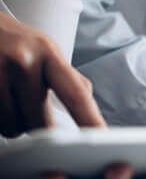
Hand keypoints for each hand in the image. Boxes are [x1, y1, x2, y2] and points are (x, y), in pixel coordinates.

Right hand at [0, 12, 104, 136]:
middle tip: (27, 103)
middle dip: (37, 123)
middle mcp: (23, 61)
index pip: (76, 95)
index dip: (91, 120)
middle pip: (42, 123)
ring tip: (7, 97)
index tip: (102, 138)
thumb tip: (90, 106)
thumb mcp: (45, 50)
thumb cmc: (13, 41)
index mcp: (49, 54)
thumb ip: (67, 78)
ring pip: (14, 127)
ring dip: (13, 122)